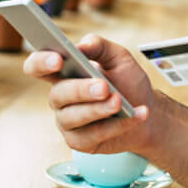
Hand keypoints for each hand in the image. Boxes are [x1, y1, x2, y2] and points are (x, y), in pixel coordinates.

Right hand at [23, 34, 154, 155]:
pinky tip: (136, 115)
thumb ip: (100, 46)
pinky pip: (94, 135)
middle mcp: (61, 98)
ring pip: (74, 117)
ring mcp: (68, 122)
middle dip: (81, 90)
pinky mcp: (80, 142)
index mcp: (64, 73)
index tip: (58, 60)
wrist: (149, 114)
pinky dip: (117, 125)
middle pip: (58, 94)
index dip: (41, 62)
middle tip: (103, 86)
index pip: (38, 66)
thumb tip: (82, 45)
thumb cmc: (129, 84)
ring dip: (99, 109)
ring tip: (120, 102)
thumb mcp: (119, 58)